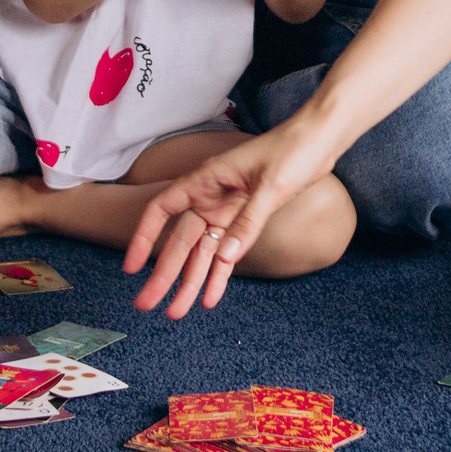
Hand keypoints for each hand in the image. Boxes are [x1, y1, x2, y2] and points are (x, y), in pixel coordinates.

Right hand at [123, 121, 338, 317]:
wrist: (319, 139)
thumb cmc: (293, 150)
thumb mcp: (272, 186)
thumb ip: (248, 222)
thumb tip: (225, 257)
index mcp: (207, 179)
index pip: (162, 210)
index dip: (144, 237)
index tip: (131, 267)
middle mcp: (211, 196)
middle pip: (180, 240)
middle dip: (164, 274)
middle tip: (146, 305)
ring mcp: (228, 209)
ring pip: (203, 252)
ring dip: (190, 282)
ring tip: (175, 312)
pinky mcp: (246, 218)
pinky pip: (228, 251)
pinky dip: (220, 274)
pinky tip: (210, 298)